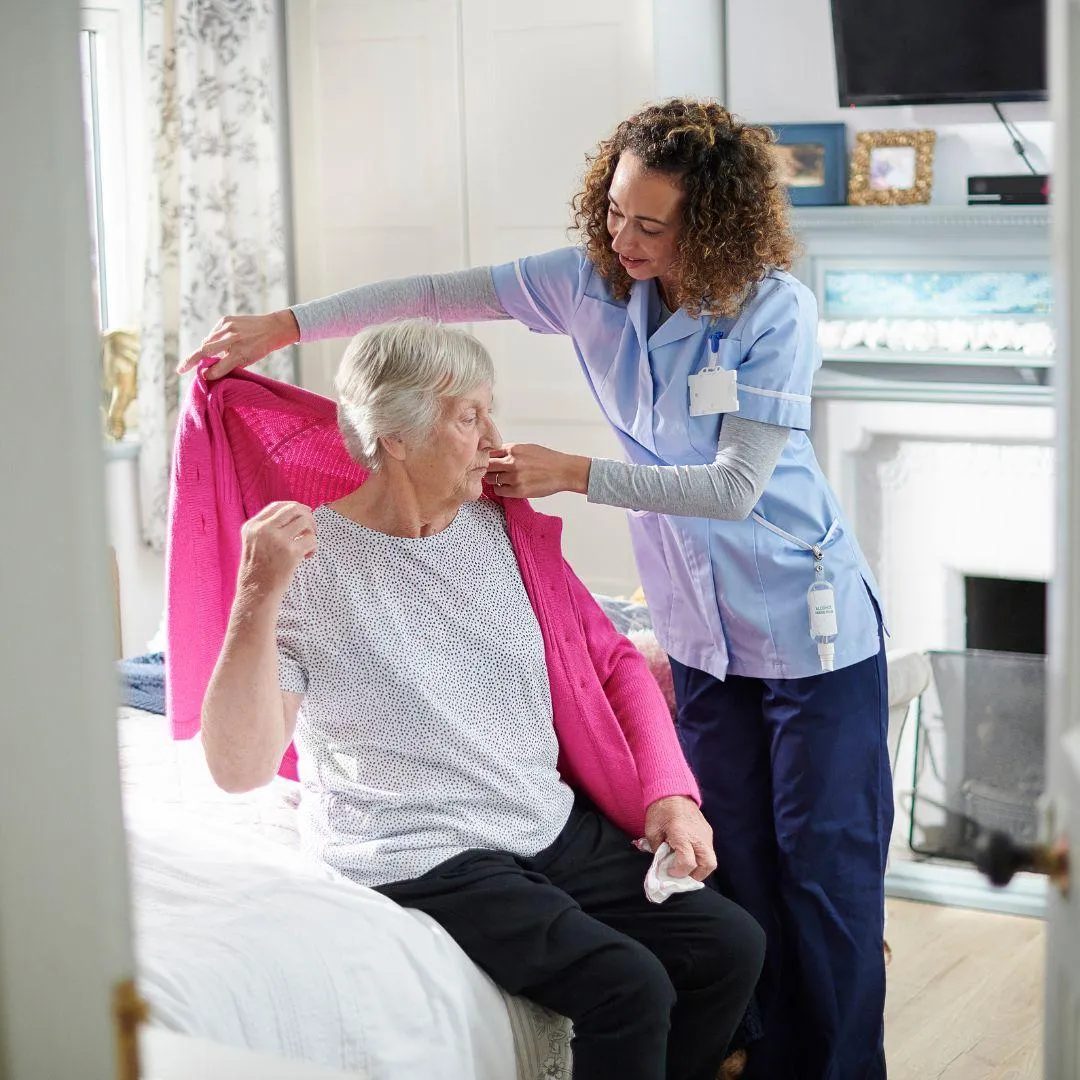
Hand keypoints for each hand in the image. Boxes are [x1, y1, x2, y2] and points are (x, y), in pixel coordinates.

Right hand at [177, 310, 300, 378]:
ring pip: (207, 342)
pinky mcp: (226, 319)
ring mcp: (228, 328)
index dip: (210, 374)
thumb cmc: (259, 348)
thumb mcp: (248, 360)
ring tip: (207, 355)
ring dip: (204, 350)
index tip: (202, 378)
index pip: (219, 366)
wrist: (272, 328)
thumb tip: (209, 371)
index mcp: (240, 353)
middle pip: (205, 351)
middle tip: (180, 369)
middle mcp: (233, 339)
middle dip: (191, 361)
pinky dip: (213, 339)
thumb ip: (230, 365)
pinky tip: (220, 342)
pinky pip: (213, 333)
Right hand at [238, 502, 316, 597]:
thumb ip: (268, 528)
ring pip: (305, 521)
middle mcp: (263, 529)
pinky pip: (312, 540)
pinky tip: (306, 557)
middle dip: (308, 516)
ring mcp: (277, 540)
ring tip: (307, 546)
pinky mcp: (290, 552)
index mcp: (252, 526)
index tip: (304, 514)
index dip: (295, 508)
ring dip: (312, 532)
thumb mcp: (253, 542)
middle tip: (312, 529)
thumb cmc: (258, 570)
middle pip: (294, 509)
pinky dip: (313, 547)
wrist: (256, 593)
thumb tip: (298, 513)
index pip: (277, 505)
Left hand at [485, 443, 590, 498]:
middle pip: (486, 466)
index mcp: (513, 449)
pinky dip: (500, 489)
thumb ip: (510, 451)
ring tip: (500, 479)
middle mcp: (512, 462)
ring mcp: (514, 477)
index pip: (489, 452)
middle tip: (490, 472)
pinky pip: (499, 490)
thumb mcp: (527, 448)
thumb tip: (494, 455)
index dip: (486, 457)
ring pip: (490, 479)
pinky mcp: (518, 490)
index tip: (487, 461)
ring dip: (493, 480)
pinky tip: (506, 486)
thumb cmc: (547, 459)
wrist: (563, 471)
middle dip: (487, 469)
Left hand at [644, 796, 716, 881]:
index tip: (669, 871)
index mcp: (682, 834)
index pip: (688, 862)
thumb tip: (661, 865)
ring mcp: (706, 834)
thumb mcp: (651, 831)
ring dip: (700, 868)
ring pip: (711, 860)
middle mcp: (698, 836)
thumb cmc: (660, 810)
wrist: (673, 791)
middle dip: (696, 875)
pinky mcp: (708, 832)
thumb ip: (657, 850)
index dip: (679, 872)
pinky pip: (709, 850)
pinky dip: (700, 858)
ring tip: (685, 866)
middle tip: (683, 875)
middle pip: (708, 865)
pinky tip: (688, 854)